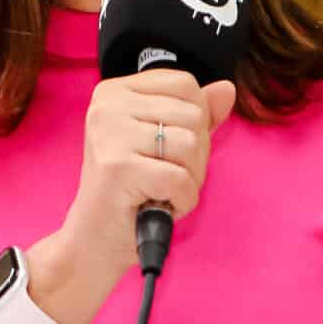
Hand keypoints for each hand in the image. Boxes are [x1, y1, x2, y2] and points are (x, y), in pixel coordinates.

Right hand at [53, 70, 235, 277]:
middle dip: (194, 155)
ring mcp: (110, 134)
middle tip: (164, 176)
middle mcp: (108, 106)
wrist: (95, 239)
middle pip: (193, 115)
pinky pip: (181, 178)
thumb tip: (227, 89)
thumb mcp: (165, 144)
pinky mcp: (118, 167)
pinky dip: (182, 200)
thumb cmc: (130, 191)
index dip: (196, 121)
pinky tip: (160, 205)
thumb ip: (196, 114)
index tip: (169, 148)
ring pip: (191, 144)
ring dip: (189, 178)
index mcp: (115, 91)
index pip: (186, 84)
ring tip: (160, 190)